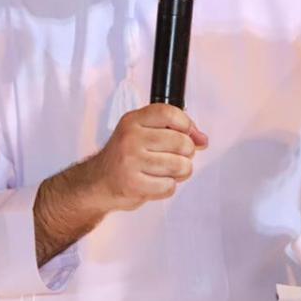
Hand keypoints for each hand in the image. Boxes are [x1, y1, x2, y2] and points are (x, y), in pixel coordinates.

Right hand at [85, 103, 208, 212]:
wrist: (98, 182)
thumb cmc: (125, 157)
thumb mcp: (143, 134)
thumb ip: (173, 131)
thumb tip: (202, 139)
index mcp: (133, 121)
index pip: (169, 113)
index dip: (186, 124)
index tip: (188, 134)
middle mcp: (131, 138)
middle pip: (180, 141)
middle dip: (186, 153)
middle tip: (176, 157)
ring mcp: (131, 160)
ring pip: (179, 165)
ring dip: (180, 172)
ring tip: (167, 171)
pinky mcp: (133, 183)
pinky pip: (169, 186)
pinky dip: (167, 187)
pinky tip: (155, 183)